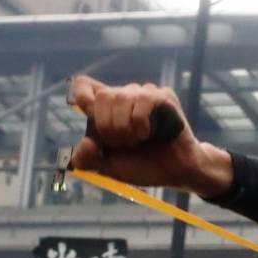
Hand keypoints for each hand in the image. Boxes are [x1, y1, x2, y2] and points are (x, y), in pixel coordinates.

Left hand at [67, 76, 233, 196]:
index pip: (84, 85)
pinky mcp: (163, 96)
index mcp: (107, 107)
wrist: (174, 173)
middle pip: (103, 96)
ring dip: (125, 129)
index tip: (92, 119)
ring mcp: (144, 93)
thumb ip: (88, 160)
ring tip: (137, 142)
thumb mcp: (108, 167)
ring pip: (120, 97)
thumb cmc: (142, 165)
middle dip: (108, 127)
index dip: (83, 98)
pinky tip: (149, 134)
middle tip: (123, 144)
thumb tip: (85, 143)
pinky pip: (142, 101)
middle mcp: (125, 95)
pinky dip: (140, 124)